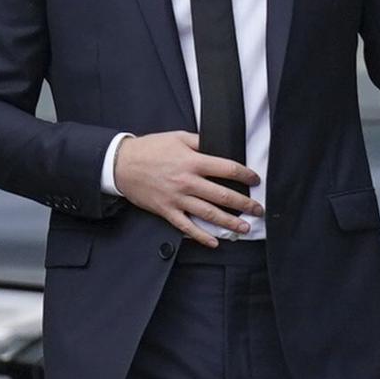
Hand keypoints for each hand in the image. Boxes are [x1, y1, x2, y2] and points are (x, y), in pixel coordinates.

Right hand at [113, 132, 260, 245]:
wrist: (122, 164)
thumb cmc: (149, 149)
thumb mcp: (177, 137)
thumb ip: (200, 141)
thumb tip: (220, 146)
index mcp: (193, 161)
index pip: (227, 169)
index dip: (245, 175)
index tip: (255, 180)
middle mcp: (187, 181)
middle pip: (223, 195)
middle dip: (244, 204)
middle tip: (257, 209)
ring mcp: (177, 198)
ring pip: (209, 213)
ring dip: (229, 222)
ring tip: (245, 228)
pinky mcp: (167, 210)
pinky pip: (187, 226)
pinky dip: (201, 235)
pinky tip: (214, 242)